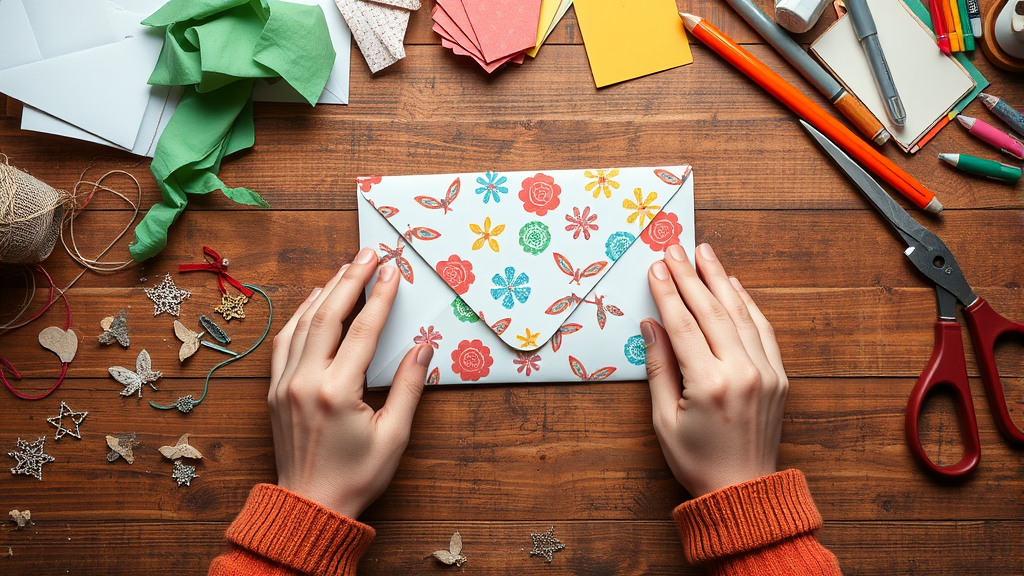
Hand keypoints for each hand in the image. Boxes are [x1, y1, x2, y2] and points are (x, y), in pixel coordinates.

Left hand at [268, 247, 433, 518]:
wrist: (310, 507)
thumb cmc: (357, 477)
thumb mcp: (394, 437)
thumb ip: (408, 388)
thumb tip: (422, 349)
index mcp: (336, 391)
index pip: (362, 330)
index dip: (380, 296)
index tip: (392, 269)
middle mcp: (304, 381)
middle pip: (328, 316)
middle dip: (351, 279)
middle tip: (369, 252)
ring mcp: (283, 384)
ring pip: (302, 323)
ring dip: (326, 291)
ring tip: (346, 268)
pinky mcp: (273, 391)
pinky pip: (284, 341)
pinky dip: (300, 316)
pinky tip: (315, 302)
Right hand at [642, 243, 788, 497]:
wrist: (743, 492)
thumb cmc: (697, 461)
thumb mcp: (664, 420)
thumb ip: (659, 368)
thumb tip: (652, 326)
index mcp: (710, 384)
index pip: (684, 325)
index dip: (667, 293)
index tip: (656, 268)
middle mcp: (743, 373)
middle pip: (713, 312)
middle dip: (691, 277)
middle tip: (675, 250)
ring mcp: (766, 373)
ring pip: (742, 314)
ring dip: (721, 281)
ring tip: (705, 254)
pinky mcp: (779, 378)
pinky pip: (763, 331)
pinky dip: (748, 305)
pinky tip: (734, 286)